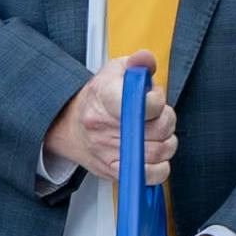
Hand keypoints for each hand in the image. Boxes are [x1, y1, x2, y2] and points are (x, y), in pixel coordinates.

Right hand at [39, 57, 178, 188]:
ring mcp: (108, 151)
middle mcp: (104, 127)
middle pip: (158, 129)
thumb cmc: (97, 98)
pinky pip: (149, 175)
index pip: (143, 104)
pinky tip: (154, 155)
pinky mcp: (113, 170)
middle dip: (167, 120)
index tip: (154, 98)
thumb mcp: (115, 71)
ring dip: (167, 142)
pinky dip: (160, 167)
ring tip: (157, 133)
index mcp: (105, 97)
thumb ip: (138, 62)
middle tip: (159, 116)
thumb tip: (147, 60)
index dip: (158, 101)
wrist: (68, 124)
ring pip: (158, 152)